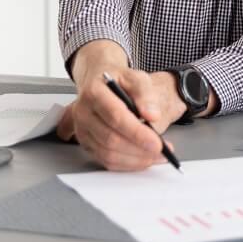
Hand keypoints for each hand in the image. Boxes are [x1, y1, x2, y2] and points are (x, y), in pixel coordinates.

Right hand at [57, 53, 185, 170]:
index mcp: (94, 92)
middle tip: (160, 150)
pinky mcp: (85, 143)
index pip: (116, 117)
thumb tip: (152, 115)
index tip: (157, 142)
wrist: (100, 82)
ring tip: (155, 155)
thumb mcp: (136, 77)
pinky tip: (142, 159)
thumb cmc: (119, 80)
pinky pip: (105, 160)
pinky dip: (126, 164)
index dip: (137, 133)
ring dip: (134, 159)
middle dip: (139, 149)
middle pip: (111, 139)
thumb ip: (145, 94)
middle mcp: (83, 112)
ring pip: (108, 153)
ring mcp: (82, 130)